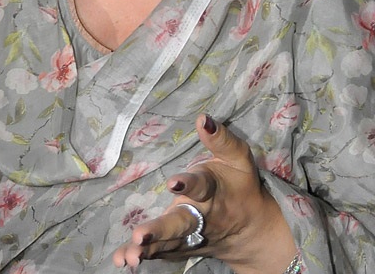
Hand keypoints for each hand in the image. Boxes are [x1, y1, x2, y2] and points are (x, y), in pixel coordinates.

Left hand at [112, 114, 295, 273]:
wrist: (254, 231)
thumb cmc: (239, 185)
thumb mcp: (239, 160)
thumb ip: (221, 140)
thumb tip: (204, 118)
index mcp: (213, 190)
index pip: (201, 186)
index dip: (188, 184)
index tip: (172, 182)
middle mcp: (201, 216)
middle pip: (181, 224)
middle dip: (161, 230)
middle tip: (140, 234)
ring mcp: (191, 236)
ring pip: (169, 243)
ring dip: (150, 248)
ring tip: (130, 254)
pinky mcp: (182, 247)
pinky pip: (162, 253)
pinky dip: (144, 257)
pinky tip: (122, 260)